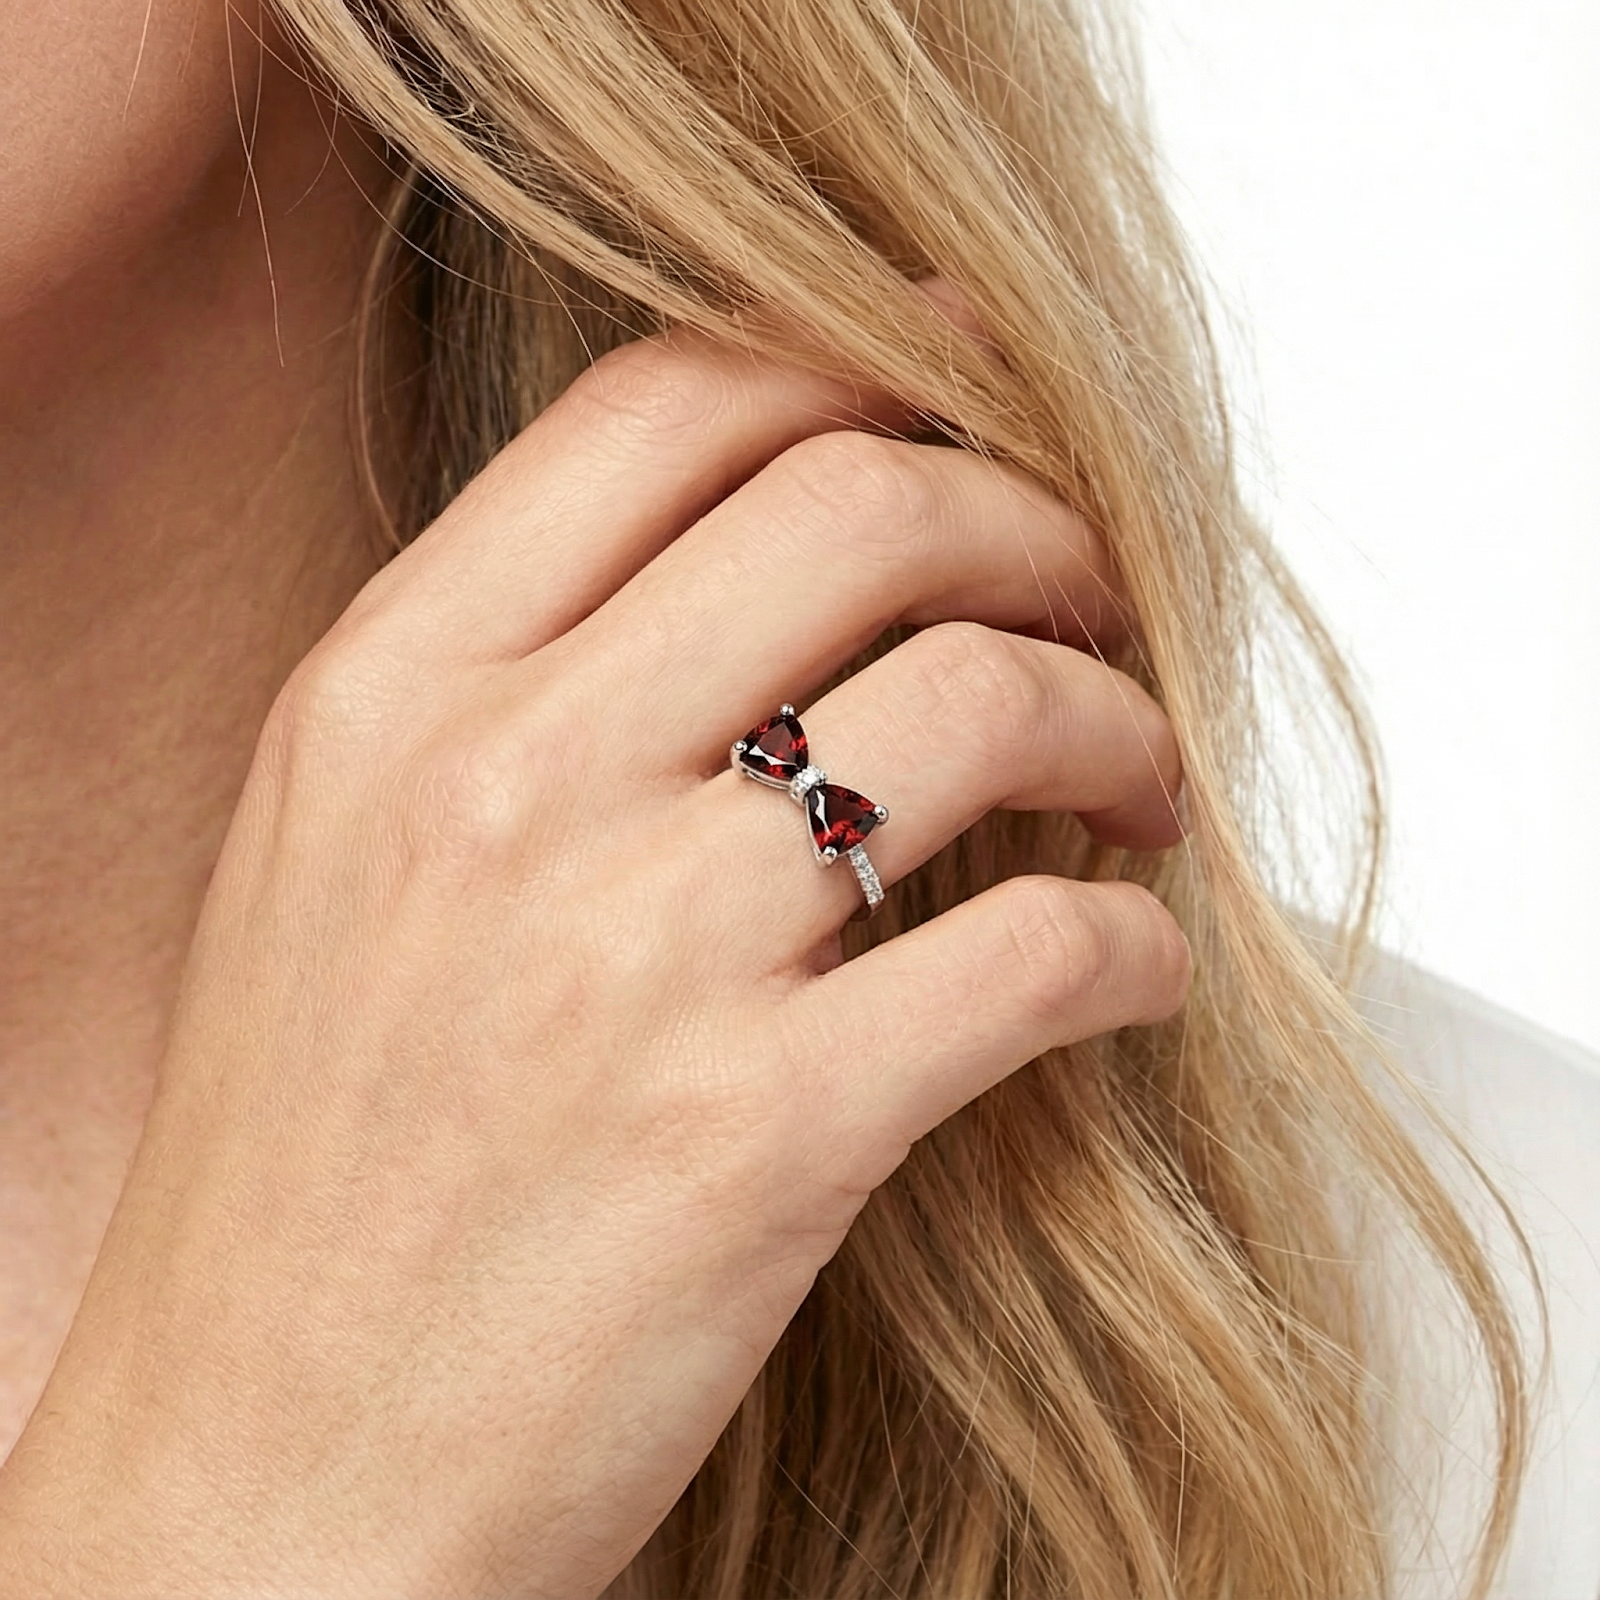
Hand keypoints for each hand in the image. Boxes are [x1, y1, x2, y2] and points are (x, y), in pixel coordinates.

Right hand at [0, 300, 1188, 1597]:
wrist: (259, 1481)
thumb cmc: (307, 1182)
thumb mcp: (345, 862)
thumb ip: (526, 692)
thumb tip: (759, 584)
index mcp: (391, 690)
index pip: (672, 402)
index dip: (864, 357)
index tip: (972, 393)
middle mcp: (505, 781)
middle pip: (861, 505)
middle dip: (1034, 522)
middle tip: (1095, 591)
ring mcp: (634, 952)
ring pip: (980, 702)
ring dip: (1114, 724)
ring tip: (1137, 784)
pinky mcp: (759, 1135)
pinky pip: (1037, 954)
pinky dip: (1132, 946)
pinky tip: (1129, 969)